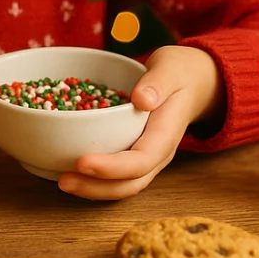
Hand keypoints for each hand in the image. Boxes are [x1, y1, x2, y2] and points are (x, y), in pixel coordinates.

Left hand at [57, 45, 221, 199]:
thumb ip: (158, 82)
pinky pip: (117, 176)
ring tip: (63, 181)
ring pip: (124, 185)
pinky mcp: (135, 154)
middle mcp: (158, 153)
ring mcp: (148, 158)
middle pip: (131, 183)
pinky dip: (95, 179)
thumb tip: (142, 99)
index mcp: (166, 134)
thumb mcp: (170, 69)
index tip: (83, 162)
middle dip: (97, 187)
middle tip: (64, 180)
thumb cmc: (179, 73)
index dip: (112, 167)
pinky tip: (70, 171)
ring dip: (93, 189)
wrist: (195, 83)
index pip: (142, 160)